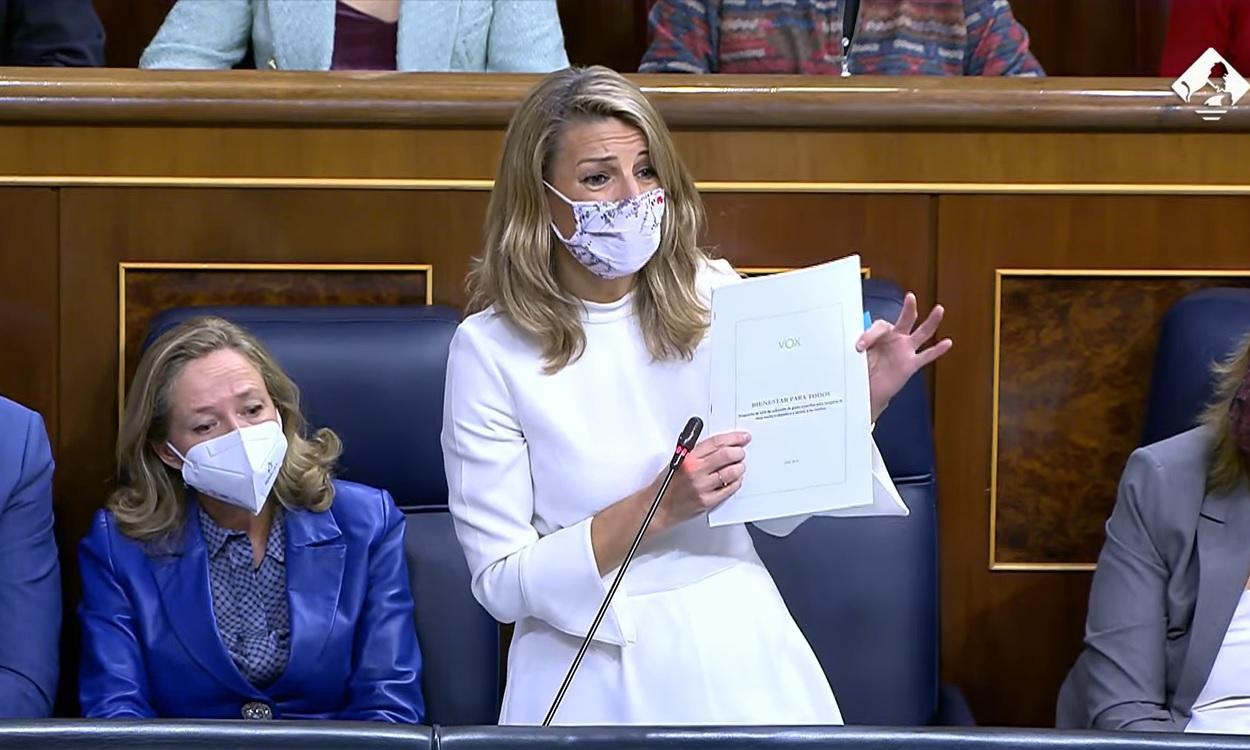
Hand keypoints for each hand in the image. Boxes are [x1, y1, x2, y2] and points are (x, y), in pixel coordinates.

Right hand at [653, 431, 749, 530]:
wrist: (659, 507)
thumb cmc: (668, 484)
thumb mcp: (679, 460)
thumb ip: (699, 451)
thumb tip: (721, 444)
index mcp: (688, 457)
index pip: (716, 442)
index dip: (733, 438)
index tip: (742, 437)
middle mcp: (695, 470)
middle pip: (726, 455)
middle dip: (739, 452)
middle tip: (741, 452)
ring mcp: (702, 486)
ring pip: (731, 472)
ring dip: (739, 467)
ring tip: (739, 466)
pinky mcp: (707, 500)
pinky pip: (729, 489)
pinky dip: (736, 482)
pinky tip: (735, 479)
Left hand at [856, 292, 951, 421]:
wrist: (867, 390)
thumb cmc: (863, 368)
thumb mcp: (858, 355)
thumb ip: (860, 347)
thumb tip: (857, 345)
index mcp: (881, 334)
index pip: (881, 326)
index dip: (870, 335)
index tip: (859, 347)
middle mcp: (895, 339)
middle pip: (905, 319)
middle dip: (908, 308)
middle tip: (910, 297)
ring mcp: (905, 350)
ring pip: (921, 333)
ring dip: (931, 321)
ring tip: (939, 309)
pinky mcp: (910, 364)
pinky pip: (926, 356)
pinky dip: (937, 350)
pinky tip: (947, 343)